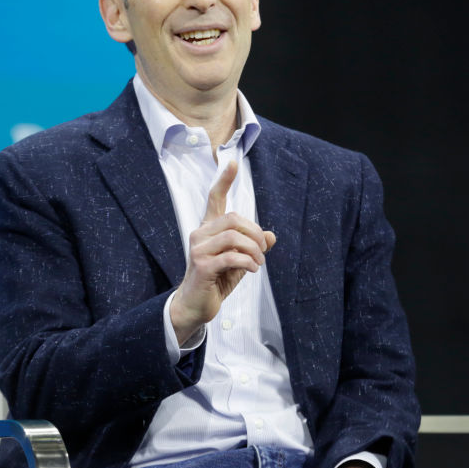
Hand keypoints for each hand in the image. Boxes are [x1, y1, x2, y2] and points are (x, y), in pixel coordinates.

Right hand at [170, 160, 276, 341]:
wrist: (196, 305)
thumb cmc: (216, 281)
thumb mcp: (239, 261)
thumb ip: (253, 247)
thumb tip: (272, 236)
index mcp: (208, 229)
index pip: (214, 198)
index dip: (223, 180)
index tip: (231, 162)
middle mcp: (200, 234)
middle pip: (234, 218)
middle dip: (255, 233)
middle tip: (263, 250)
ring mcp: (198, 249)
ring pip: (234, 236)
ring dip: (254, 250)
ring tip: (258, 263)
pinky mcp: (201, 266)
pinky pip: (231, 257)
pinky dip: (248, 262)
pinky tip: (252, 270)